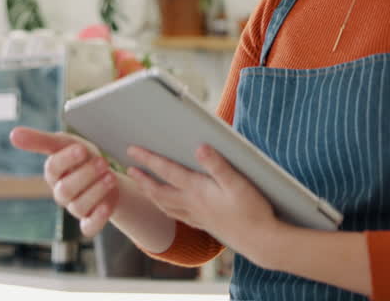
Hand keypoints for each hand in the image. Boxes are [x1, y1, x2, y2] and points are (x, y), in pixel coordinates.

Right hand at [9, 127, 118, 236]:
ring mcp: (75, 208)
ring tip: (111, 176)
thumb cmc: (82, 158)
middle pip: (65, 190)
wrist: (107, 175)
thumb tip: (13, 134)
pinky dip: (97, 219)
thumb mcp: (66, 143)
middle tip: (102, 162)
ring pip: (78, 206)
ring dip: (96, 191)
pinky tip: (106, 206)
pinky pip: (88, 228)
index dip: (67, 159)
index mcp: (54, 173)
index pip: (53, 168)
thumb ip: (41, 140)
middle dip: (85, 175)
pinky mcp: (90, 221)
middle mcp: (61, 192)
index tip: (82, 149)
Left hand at [126, 143, 280, 264]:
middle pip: (159, 191)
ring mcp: (197, 217)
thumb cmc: (252, 211)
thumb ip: (218, 165)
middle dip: (142, 179)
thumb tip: (199, 147)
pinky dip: (165, 208)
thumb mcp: (238, 183)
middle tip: (129, 168)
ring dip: (150, 194)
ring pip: (165, 205)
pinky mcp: (205, 224)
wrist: (261, 241)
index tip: (132, 150)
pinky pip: (176, 215)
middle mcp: (192, 204)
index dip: (148, 159)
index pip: (167, 171)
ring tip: (142, 185)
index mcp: (197, 191)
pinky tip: (168, 207)